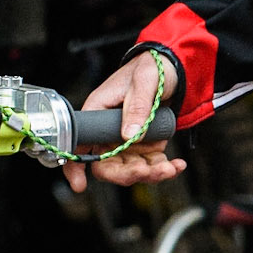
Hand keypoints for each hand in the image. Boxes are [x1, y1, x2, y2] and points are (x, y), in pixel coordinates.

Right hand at [62, 53, 185, 194]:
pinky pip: (151, 165)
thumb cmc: (152, 67)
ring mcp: (127, 141)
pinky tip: (177, 165)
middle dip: (127, 174)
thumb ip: (138, 107)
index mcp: (97, 113)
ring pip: (131, 170)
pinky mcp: (145, 145)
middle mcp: (109, 132)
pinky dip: (165, 168)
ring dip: (150, 174)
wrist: (173, 68)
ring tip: (170, 167)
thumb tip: (129, 135)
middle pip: (106, 166)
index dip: (74, 166)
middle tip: (147, 171)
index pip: (78, 143)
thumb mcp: (145, 82)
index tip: (79, 184)